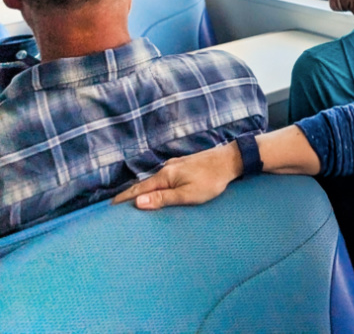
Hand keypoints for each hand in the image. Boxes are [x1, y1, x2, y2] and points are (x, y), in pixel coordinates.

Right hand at [113, 142, 241, 209]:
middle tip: (114, 208)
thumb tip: (137, 202)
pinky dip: (154, 186)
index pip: (137, 190)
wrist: (231, 160)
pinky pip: (163, 178)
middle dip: (129, 196)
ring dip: (142, 191)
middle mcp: (167, 168)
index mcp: (165, 176)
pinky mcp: (183, 165)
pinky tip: (154, 191)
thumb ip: (163, 199)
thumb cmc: (211, 180)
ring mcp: (175, 165)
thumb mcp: (187, 194)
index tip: (108, 208)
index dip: (123, 199)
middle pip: (143, 185)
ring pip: (153, 181)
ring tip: (131, 202)